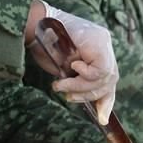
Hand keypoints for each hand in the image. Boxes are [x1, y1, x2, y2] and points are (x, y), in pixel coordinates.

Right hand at [26, 0, 117, 123]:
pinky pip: (100, 69)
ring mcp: (103, 40)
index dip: (106, 100)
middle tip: (68, 97)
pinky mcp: (99, 40)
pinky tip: (73, 68)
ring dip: (80, 87)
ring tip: (61, 85)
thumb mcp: (64, 69)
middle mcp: (104, 43)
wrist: (33, 24)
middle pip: (109, 79)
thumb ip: (78, 79)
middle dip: (89, 94)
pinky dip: (85, 75)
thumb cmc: (43, 46)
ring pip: (104, 77)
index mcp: (98, 49)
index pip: (109, 78)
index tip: (101, 118)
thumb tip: (90, 100)